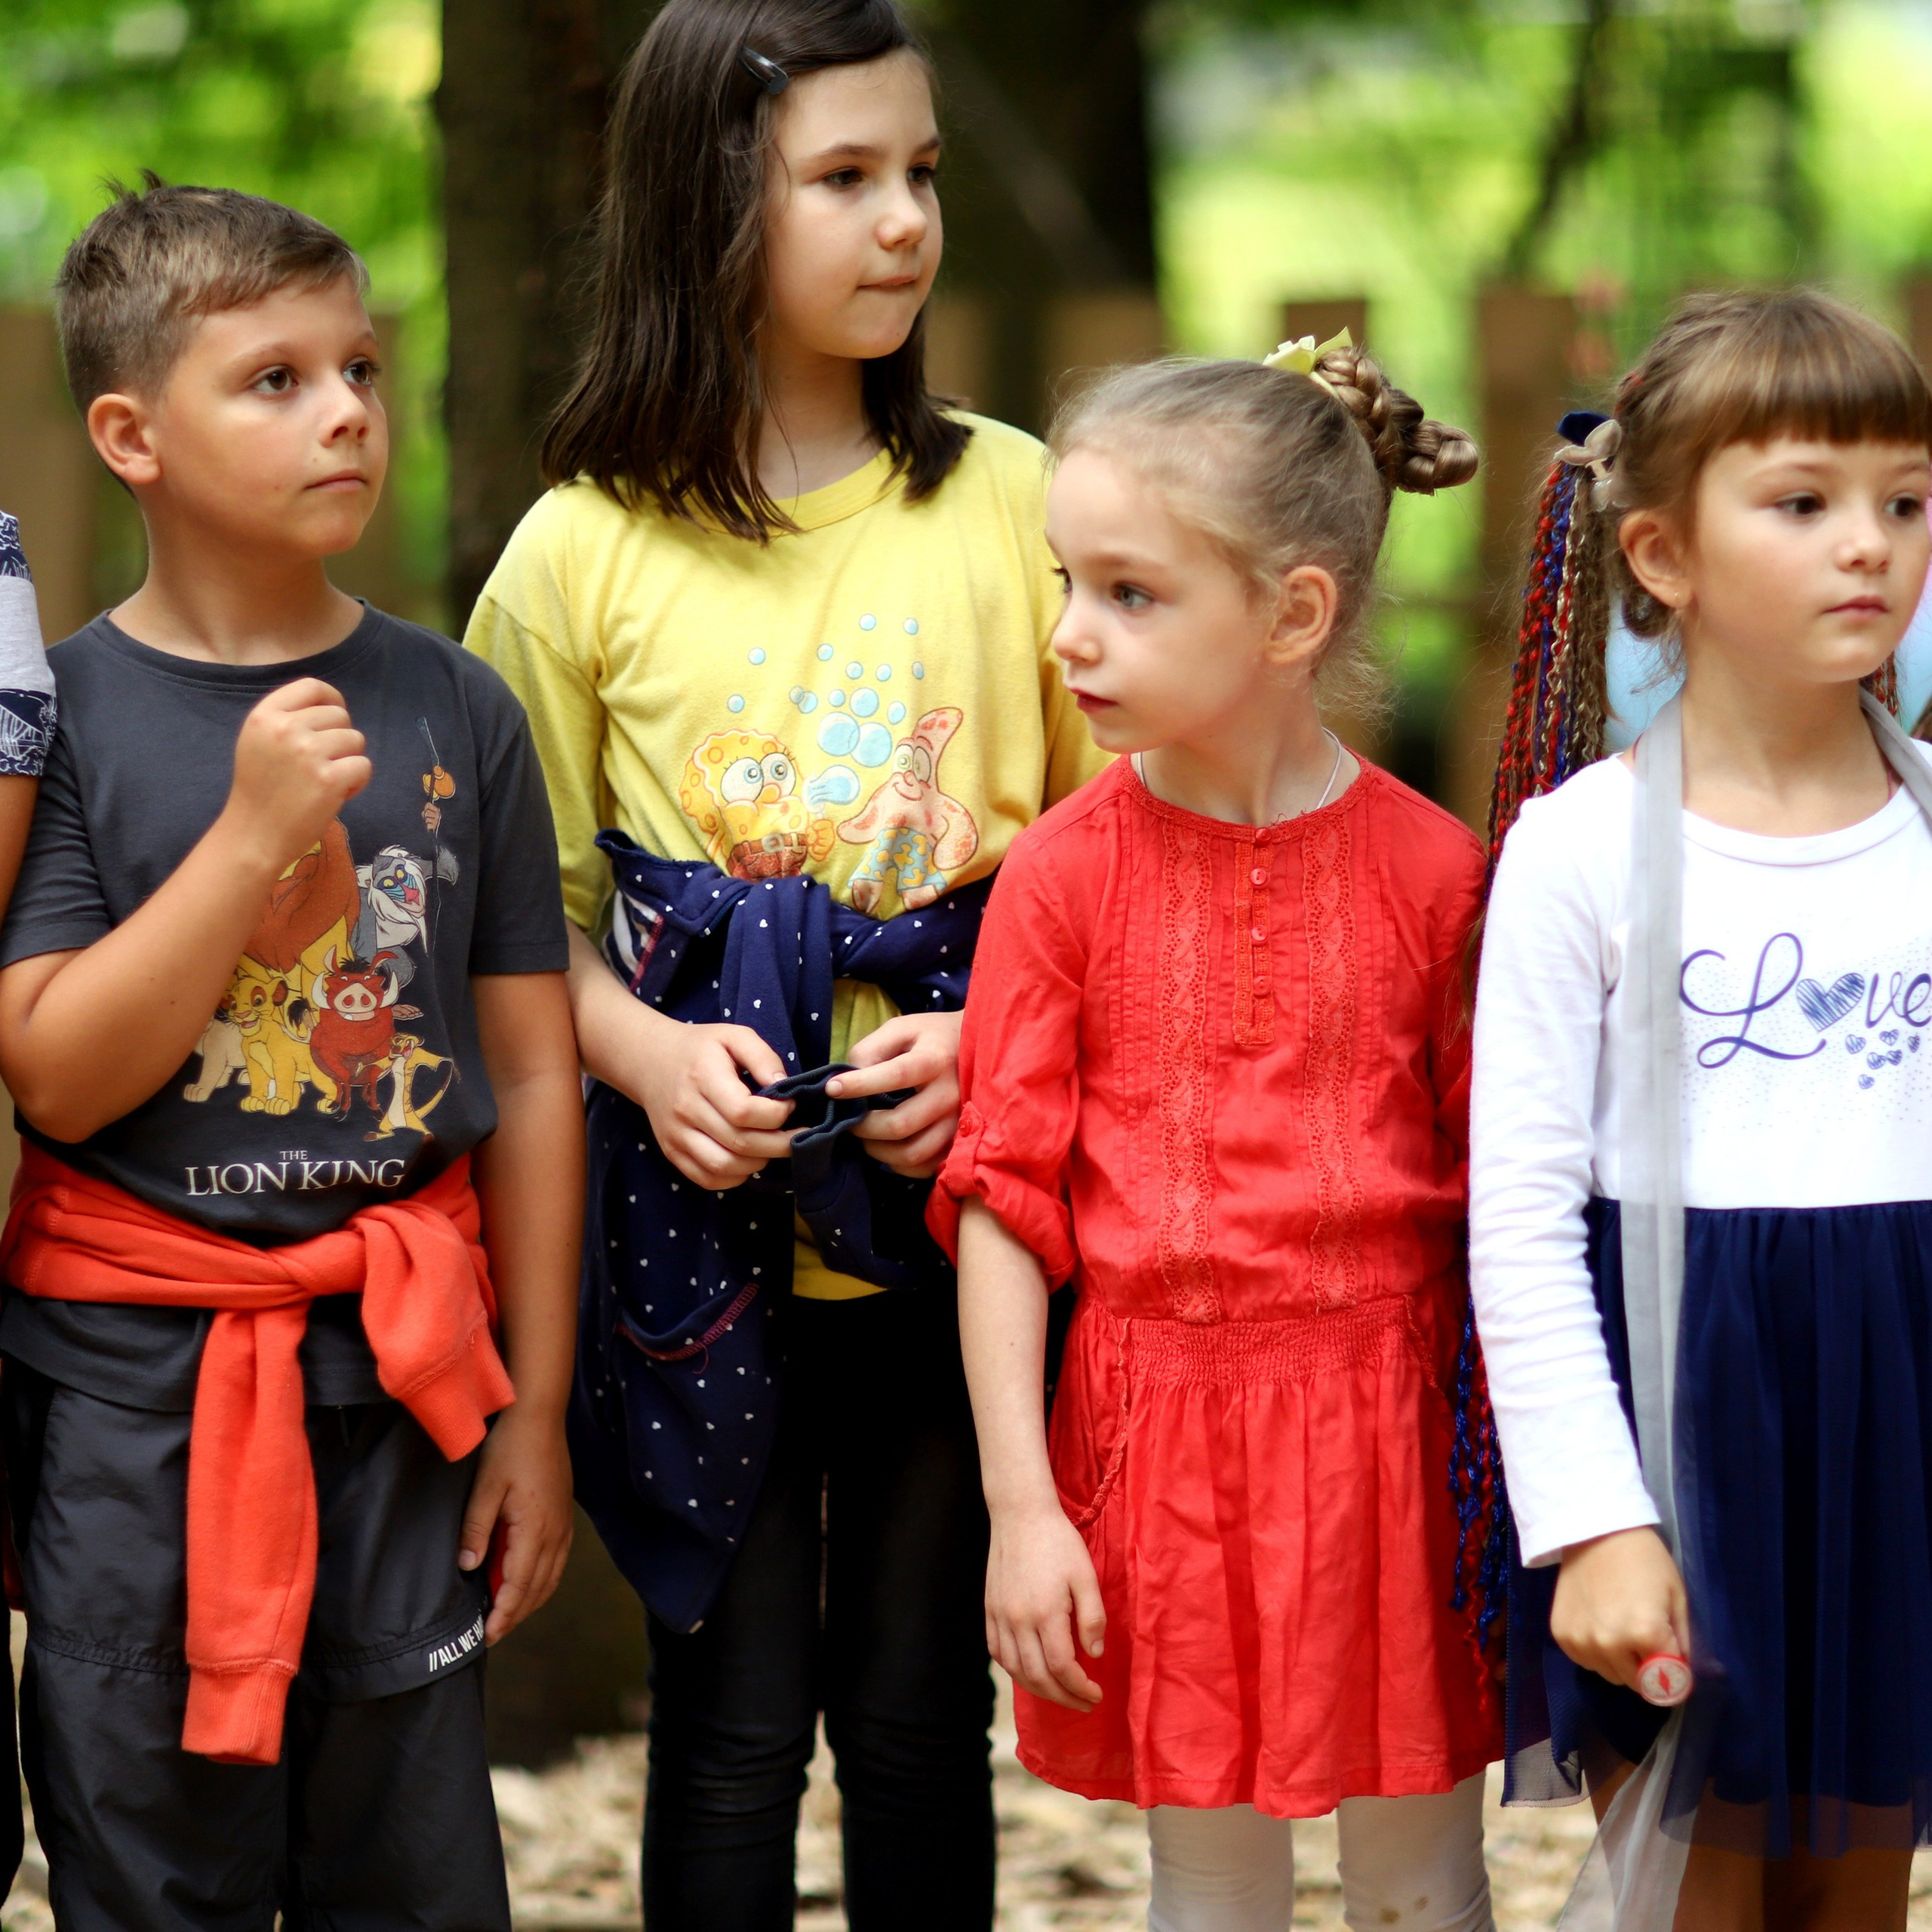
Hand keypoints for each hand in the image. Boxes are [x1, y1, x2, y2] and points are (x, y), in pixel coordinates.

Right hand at [220, 680, 370, 876]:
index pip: (312, 687)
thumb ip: (289, 719)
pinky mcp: (329, 779)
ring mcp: (308, 752)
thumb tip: (332, 705)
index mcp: (265, 716)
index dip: (332, 700)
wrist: (254, 835)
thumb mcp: (260, 742)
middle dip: (340, 739)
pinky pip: (364, 766)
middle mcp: (285, 728)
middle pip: (340, 716)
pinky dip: (357, 782)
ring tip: (325, 782)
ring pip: (356, 740)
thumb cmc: (261, 791)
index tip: (334, 720)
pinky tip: (336, 795)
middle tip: (322, 766)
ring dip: (348, 761)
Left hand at [459, 1405, 574, 1644]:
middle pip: (539, 1587)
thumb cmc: (510, 1446)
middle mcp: (556, 1531)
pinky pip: (557, 1561)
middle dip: (517, 1614)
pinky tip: (527, 1581)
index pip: (519, 1585)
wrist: (540, 1415)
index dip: (504, 1613)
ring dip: (531, 1600)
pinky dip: (542, 1580)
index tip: (488, 1635)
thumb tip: (467, 1566)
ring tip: (507, 1614)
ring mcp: (564, 1524)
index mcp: (535, 1528)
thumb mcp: (485, 1486)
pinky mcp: (565, 1514)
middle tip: (493, 1633)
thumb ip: (476, 1528)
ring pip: (552, 1577)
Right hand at [625, 1014, 795, 1188]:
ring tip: (772, 1147)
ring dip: (758, 1163)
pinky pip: (707, 1179)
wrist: (650, 1061)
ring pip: (724, 1166)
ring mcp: (675, 1135)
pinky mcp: (671, 1152)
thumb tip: (785, 1088)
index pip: (743, 1111)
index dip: (775, 1114)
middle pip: (739, 1143)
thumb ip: (763, 1057)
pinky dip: (734, 1177)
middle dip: (779, 1145)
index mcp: (702, 1076)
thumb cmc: (701, 1048)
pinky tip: (748, 1160)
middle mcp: (685, 1109)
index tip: (790, 1106)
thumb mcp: (734, 1036)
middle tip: (797, 1135)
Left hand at [830, 1008, 963, 1177]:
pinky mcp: (958, 1142)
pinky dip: (900, 1165)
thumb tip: (848, 1079)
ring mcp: (958, 1123)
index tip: (832, 1088)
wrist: (977, 1048)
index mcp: (935, 1059)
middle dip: (864, 1127)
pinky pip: (926, 1168)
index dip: (859, 1085)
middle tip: (850, 1120)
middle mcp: (950, 1094)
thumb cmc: (931, 1038)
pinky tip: (890, 1148)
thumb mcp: (901, 1028)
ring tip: (867, 1137)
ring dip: (879, 1150)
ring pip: (912, 1153)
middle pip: (900, 1124)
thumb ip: (871, 1049)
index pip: (895, 1075)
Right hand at [985, 1502, 1105, 1712]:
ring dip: (1039, 1690)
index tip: (1096, 1693)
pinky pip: (998, 1653)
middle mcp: (1018, 1620)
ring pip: (1015, 1670)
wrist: (1020, 1515)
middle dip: (1063, 1697)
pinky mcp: (989, 1610)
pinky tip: (1031, 1672)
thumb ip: (1092, 1618)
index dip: (1080, 1688)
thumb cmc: (1058, 1542)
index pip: (1061, 1667)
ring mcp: (1000, 1616)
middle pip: (1038, 1677)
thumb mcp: (1085, 1575)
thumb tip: (1094, 1655)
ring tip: (1061, 1693)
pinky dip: (1015, 1671)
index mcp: (1045, 1612)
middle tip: (1084, 1702)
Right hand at [1551, 1526, 1688, 1692]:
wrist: (1595, 1530)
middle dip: (1648, 1670)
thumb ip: (1682, 1643)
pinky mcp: (1561, 1635)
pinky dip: (1597, 1653)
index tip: (1675, 1665)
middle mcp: (1609, 1644)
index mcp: (1644, 1633)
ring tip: (1621, 1630)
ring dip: (1621, 1663)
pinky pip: (1587, 1662)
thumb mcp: (1677, 1597)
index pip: (1667, 1682)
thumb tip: (1680, 1678)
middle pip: (1638, 1684)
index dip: (1676, 1676)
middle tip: (1648, 1641)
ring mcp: (1581, 1641)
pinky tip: (1599, 1624)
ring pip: (1611, 1675)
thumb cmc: (1645, 1560)